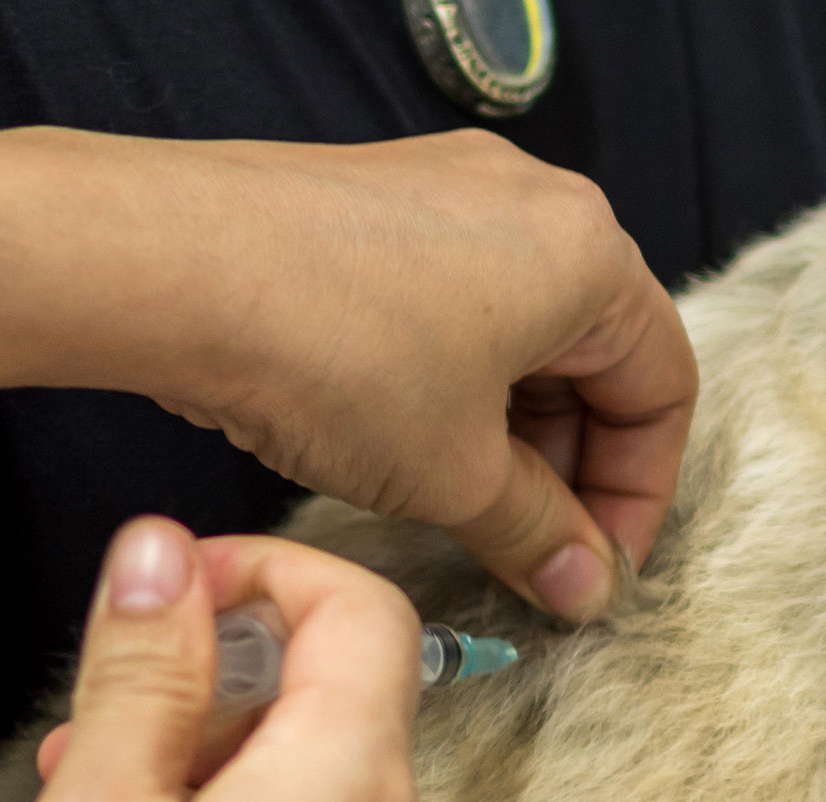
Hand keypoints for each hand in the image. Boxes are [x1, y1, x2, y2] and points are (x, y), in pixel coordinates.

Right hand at [0, 516, 463, 801]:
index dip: (270, 566)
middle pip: (334, 701)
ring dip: (212, 772)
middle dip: (212, 692)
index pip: (365, 607)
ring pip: (317, 789)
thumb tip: (165, 548)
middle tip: (94, 731)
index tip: (174, 585)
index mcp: (355, 784)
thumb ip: (143, 666)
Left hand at [16, 127, 695, 622]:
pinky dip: (447, 381)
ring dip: (506, 431)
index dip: (637, 496)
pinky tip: (395, 441)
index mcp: (589, 251)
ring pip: (517, 332)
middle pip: (593, 356)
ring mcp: (447, 191)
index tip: (593, 569)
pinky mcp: (374, 203)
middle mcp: (532, 201)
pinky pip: (448, 301)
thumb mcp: (454, 472)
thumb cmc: (328, 351)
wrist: (163, 265)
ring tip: (455, 506)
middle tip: (528, 552)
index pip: (662, 387)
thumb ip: (538, 534)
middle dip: (568, 468)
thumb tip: (585, 585)